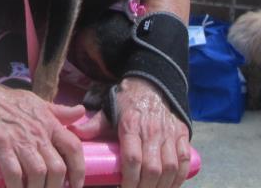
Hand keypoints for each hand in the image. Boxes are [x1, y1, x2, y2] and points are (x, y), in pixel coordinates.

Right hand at [0, 83, 87, 187]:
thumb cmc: (5, 99)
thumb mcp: (36, 101)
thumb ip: (58, 111)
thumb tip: (81, 112)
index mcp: (48, 122)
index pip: (74, 148)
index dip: (79, 170)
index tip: (75, 186)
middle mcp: (37, 132)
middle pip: (57, 168)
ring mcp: (18, 139)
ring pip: (38, 174)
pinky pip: (14, 173)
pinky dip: (16, 187)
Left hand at [72, 78, 190, 187]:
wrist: (151, 83)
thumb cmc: (127, 101)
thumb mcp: (109, 109)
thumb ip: (95, 124)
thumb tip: (75, 133)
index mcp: (131, 126)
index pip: (132, 159)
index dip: (130, 180)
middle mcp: (152, 131)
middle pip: (153, 169)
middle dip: (146, 187)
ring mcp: (169, 133)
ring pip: (170, 167)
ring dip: (163, 186)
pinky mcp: (182, 134)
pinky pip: (185, 160)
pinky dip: (180, 176)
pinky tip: (171, 185)